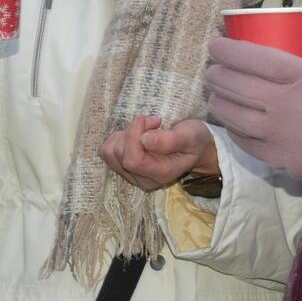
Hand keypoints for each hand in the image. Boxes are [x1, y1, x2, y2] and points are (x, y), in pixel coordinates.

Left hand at [99, 115, 217, 191]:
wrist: (194, 147)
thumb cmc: (194, 140)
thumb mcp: (190, 136)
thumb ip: (170, 140)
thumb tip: (145, 140)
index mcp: (161, 174)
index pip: (132, 160)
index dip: (135, 135)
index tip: (154, 120)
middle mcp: (143, 180)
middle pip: (119, 155)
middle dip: (132, 131)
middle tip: (154, 123)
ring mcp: (131, 175)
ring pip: (110, 152)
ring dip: (125, 134)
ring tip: (146, 130)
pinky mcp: (122, 167)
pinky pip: (107, 151)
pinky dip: (119, 138)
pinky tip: (136, 135)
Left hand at [204, 38, 301, 212]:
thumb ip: (291, 70)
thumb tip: (250, 60)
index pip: (257, 58)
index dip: (230, 51)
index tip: (215, 46)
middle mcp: (289, 103)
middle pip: (238, 84)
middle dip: (217, 75)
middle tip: (211, 71)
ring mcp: (280, 132)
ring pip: (233, 113)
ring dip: (218, 100)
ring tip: (214, 94)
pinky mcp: (275, 157)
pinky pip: (241, 139)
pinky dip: (230, 126)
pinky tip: (229, 118)